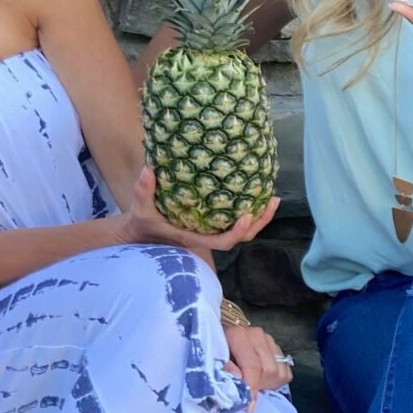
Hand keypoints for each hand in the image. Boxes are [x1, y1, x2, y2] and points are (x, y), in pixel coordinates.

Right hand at [117, 168, 278, 252]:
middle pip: (241, 237)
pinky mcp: (211, 224)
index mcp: (195, 238)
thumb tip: (148, 170)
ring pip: (242, 231)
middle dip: (259, 222)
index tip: (247, 215)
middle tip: (272, 200)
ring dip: (259, 216)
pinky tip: (254, 194)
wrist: (141, 233)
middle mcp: (207, 236)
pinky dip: (248, 210)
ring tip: (272, 197)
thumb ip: (143, 191)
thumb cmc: (143, 224)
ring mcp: (211, 231)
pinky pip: (234, 221)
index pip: (222, 242)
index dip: (237, 232)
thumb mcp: (140, 210)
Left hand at [222, 323, 293, 410]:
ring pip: (280, 372)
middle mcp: (257, 335)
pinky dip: (276, 381)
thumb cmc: (216, 351)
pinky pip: (286, 372)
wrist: (223, 338)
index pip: (253, 366)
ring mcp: (270, 340)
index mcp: (238, 335)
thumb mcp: (213, 358)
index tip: (249, 406)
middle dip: (259, 386)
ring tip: (254, 384)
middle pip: (269, 370)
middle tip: (248, 391)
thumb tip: (239, 379)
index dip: (252, 388)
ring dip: (268, 384)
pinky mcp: (277, 348)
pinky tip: (262, 380)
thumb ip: (224, 368)